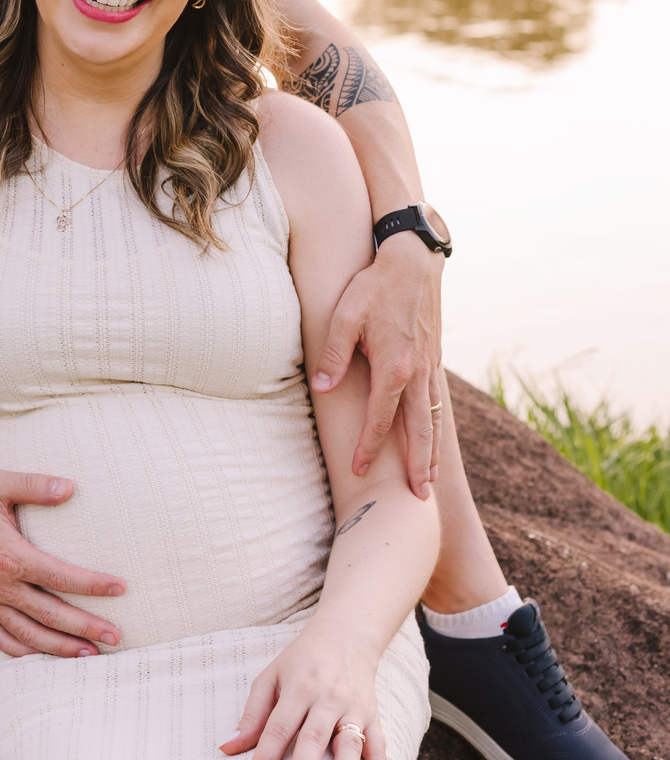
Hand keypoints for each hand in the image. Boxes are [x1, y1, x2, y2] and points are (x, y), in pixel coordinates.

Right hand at [0, 471, 125, 658]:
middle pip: (52, 615)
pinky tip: (48, 655)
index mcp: (11, 557)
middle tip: (116, 636)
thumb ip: (35, 485)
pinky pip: (4, 642)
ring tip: (92, 654)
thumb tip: (70, 487)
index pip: (60, 577)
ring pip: (31, 636)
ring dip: (63, 648)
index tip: (119, 588)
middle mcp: (1, 587)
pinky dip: (28, 653)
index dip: (92, 585)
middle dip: (87, 628)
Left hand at [219, 620, 386, 759]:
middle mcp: (327, 698)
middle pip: (315, 735)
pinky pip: (379, 747)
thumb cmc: (301, 662)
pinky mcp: (374, 716)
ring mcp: (353, 708)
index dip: (265, 757)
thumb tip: (227, 749)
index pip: (278, 727)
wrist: (346, 636)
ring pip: (351, 743)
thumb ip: (252, 715)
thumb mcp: (272, 678)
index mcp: (298, 688)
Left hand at [308, 235, 442, 497]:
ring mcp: (430, 367)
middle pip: (418, 430)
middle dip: (417, 466)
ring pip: (432, 419)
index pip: (380, 418)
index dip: (369, 446)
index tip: (360, 470)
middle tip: (416, 498)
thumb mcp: (345, 315)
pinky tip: (431, 439)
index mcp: (394, 365)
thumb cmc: (374, 286)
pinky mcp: (435, 359)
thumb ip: (334, 355)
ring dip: (431, 451)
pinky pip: (436, 402)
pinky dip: (435, 427)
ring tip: (429, 480)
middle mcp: (417, 372)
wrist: (413, 260)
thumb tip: (323, 389)